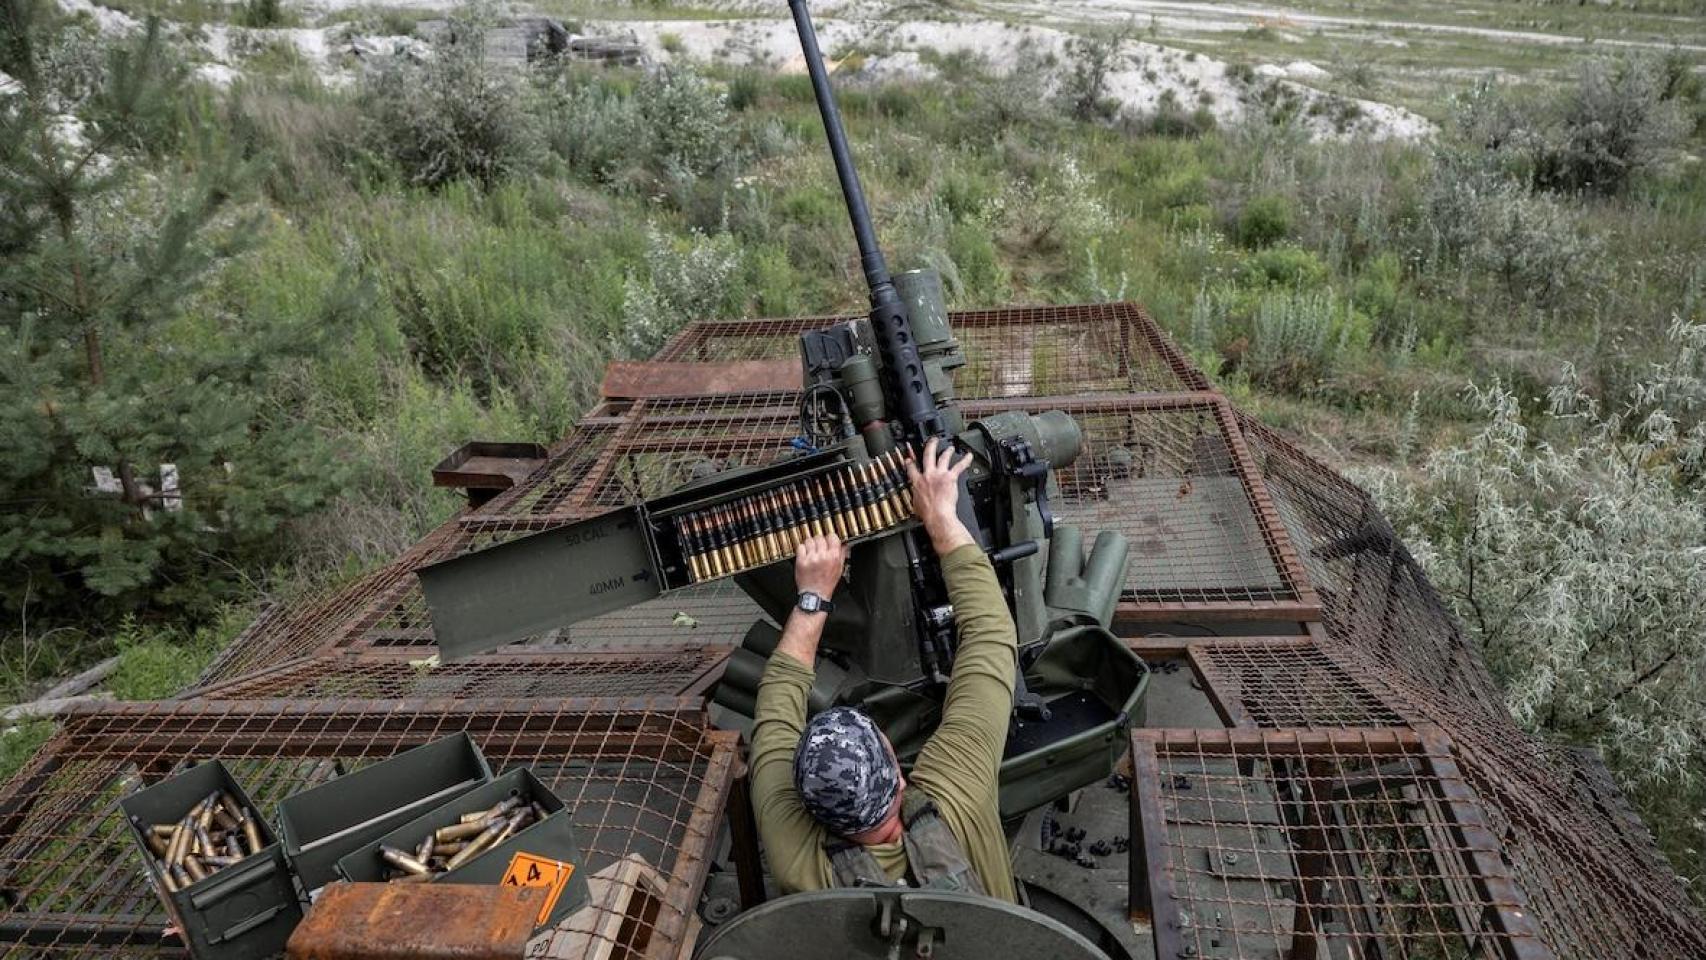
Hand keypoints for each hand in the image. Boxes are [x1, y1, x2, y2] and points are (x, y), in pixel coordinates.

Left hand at [793, 534, 845, 600]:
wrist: (815, 595)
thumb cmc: (827, 584)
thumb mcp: (839, 569)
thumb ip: (842, 555)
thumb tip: (844, 544)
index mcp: (834, 557)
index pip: (832, 537)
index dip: (830, 538)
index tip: (828, 541)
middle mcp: (822, 556)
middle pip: (820, 537)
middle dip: (820, 542)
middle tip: (819, 548)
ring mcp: (811, 558)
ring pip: (809, 540)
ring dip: (810, 544)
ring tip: (812, 551)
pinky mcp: (801, 561)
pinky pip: (801, 547)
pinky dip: (802, 549)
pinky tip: (805, 554)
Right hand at [905, 437, 975, 554]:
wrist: (937, 515)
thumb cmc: (928, 513)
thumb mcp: (916, 505)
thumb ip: (916, 497)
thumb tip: (917, 499)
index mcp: (917, 482)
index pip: (911, 468)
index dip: (909, 462)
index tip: (909, 458)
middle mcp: (928, 475)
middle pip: (928, 455)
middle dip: (930, 446)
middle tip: (932, 441)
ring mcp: (939, 475)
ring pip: (943, 458)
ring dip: (947, 451)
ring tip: (950, 448)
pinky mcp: (950, 477)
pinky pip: (959, 466)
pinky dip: (965, 460)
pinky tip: (969, 456)